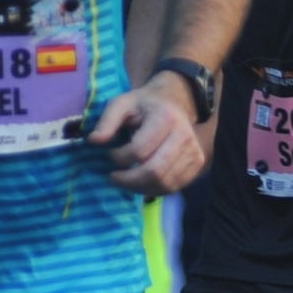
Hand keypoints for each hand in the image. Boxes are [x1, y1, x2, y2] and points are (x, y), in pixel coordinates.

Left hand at [87, 72, 205, 196]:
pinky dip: (155, 189)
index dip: (119, 157)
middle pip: (155, 172)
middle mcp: (185, 137)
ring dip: (140, 187)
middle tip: (114, 177)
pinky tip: (141, 182)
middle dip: (129, 180)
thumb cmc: (144, 105)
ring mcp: (194, 152)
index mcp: (166, 119)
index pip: (139, 151)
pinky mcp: (197, 164)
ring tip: (126, 180)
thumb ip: (107, 121)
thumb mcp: (121, 104)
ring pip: (165, 183)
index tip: (110, 153)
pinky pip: (175, 186)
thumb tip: (94, 141)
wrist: (175, 103)